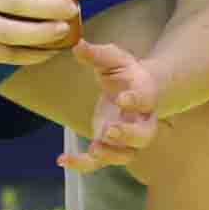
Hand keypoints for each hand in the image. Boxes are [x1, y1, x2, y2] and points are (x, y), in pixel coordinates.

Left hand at [59, 39, 158, 172]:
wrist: (137, 90)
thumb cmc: (126, 73)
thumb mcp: (114, 59)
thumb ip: (98, 54)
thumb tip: (77, 45)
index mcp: (145, 94)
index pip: (147, 99)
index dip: (137, 100)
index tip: (123, 98)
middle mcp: (142, 120)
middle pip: (145, 135)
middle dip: (128, 135)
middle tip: (109, 130)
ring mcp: (127, 138)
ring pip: (127, 154)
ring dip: (111, 154)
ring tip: (92, 150)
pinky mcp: (109, 146)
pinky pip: (100, 162)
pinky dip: (82, 164)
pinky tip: (62, 159)